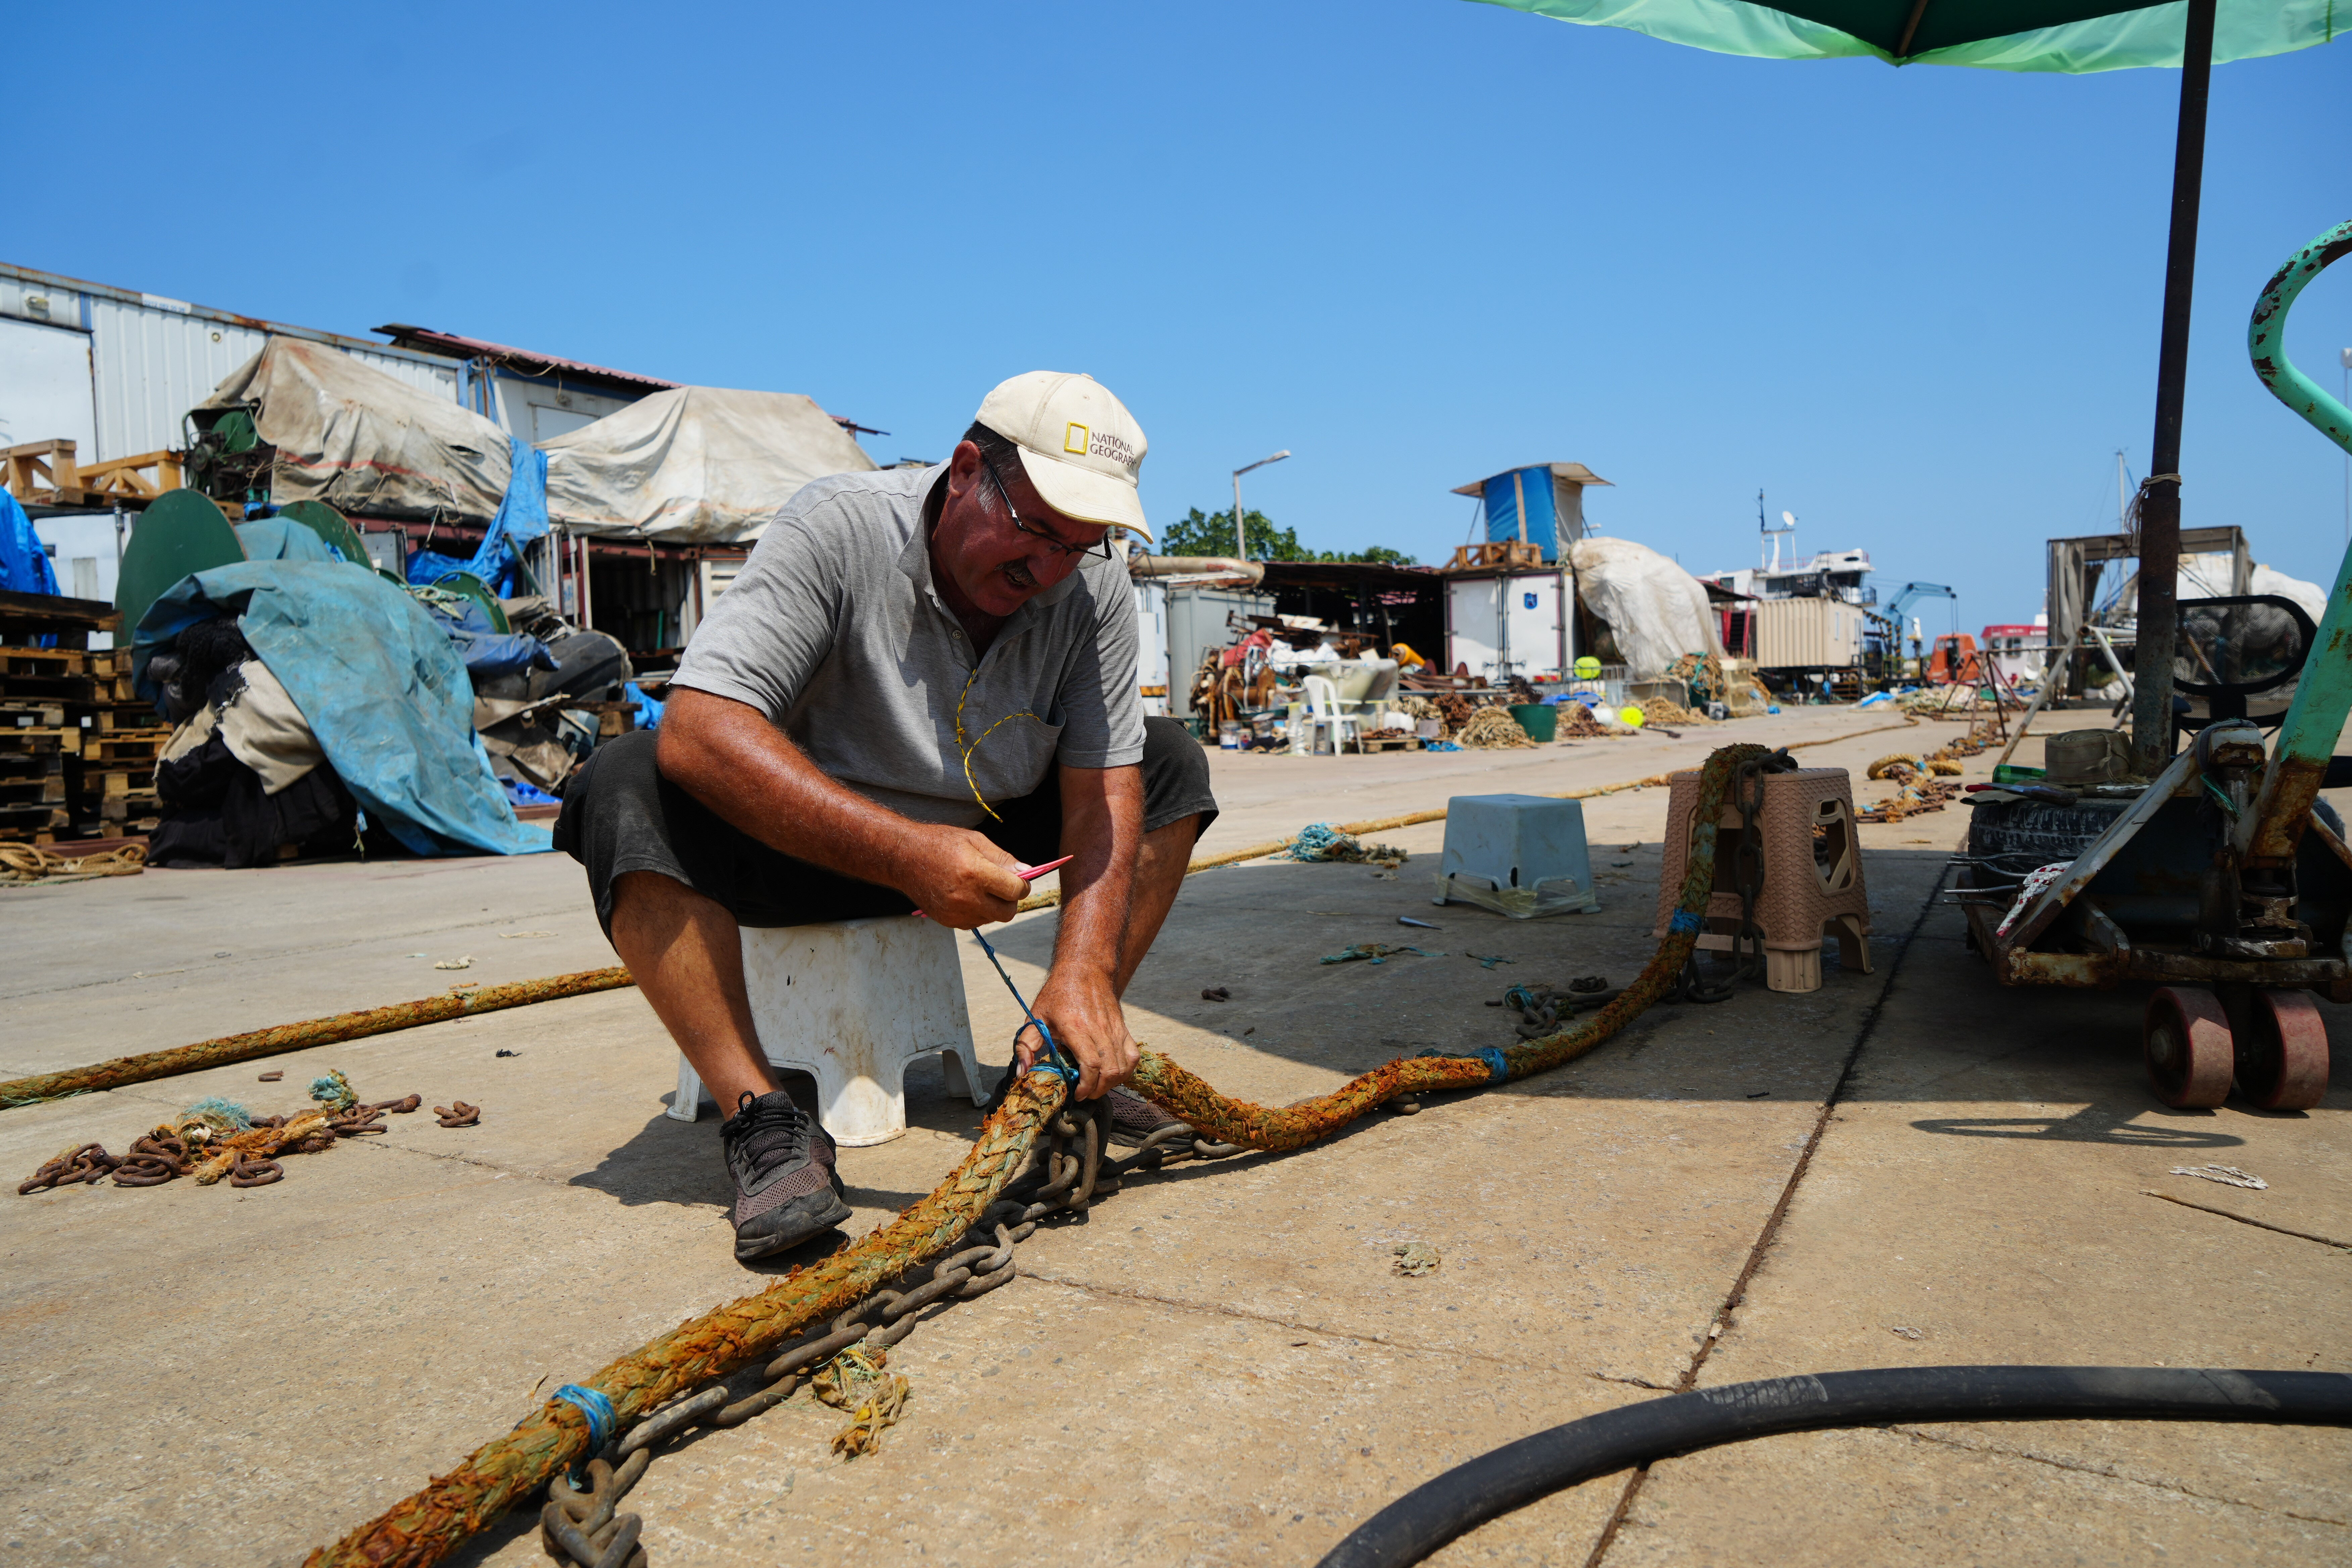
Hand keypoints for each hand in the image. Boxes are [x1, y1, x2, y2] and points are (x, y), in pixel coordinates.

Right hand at [898, 827, 1026, 927]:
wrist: (903, 857)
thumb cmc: (939, 844)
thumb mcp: (974, 840)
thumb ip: (1002, 858)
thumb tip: (1026, 872)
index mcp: (975, 873)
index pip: (1015, 890)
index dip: (1022, 885)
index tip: (1019, 880)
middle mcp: (966, 897)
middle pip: (1007, 912)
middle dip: (1011, 900)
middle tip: (1003, 887)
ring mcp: (955, 912)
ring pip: (991, 918)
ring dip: (993, 906)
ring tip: (980, 888)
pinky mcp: (947, 920)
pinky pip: (975, 923)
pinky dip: (977, 912)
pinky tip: (966, 895)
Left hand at [1017, 970, 1137, 1099]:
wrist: (1084, 969)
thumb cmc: (1057, 994)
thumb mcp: (1035, 1017)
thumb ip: (1025, 1046)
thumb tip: (1021, 1073)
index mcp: (1076, 1028)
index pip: (1091, 1065)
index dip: (1086, 1086)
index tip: (1076, 1094)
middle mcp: (1099, 1030)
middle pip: (1110, 1070)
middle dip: (1098, 1090)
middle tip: (1084, 1093)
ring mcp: (1115, 1030)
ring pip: (1123, 1066)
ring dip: (1112, 1083)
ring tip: (1097, 1086)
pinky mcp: (1123, 1029)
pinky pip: (1133, 1056)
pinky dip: (1126, 1070)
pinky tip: (1113, 1074)